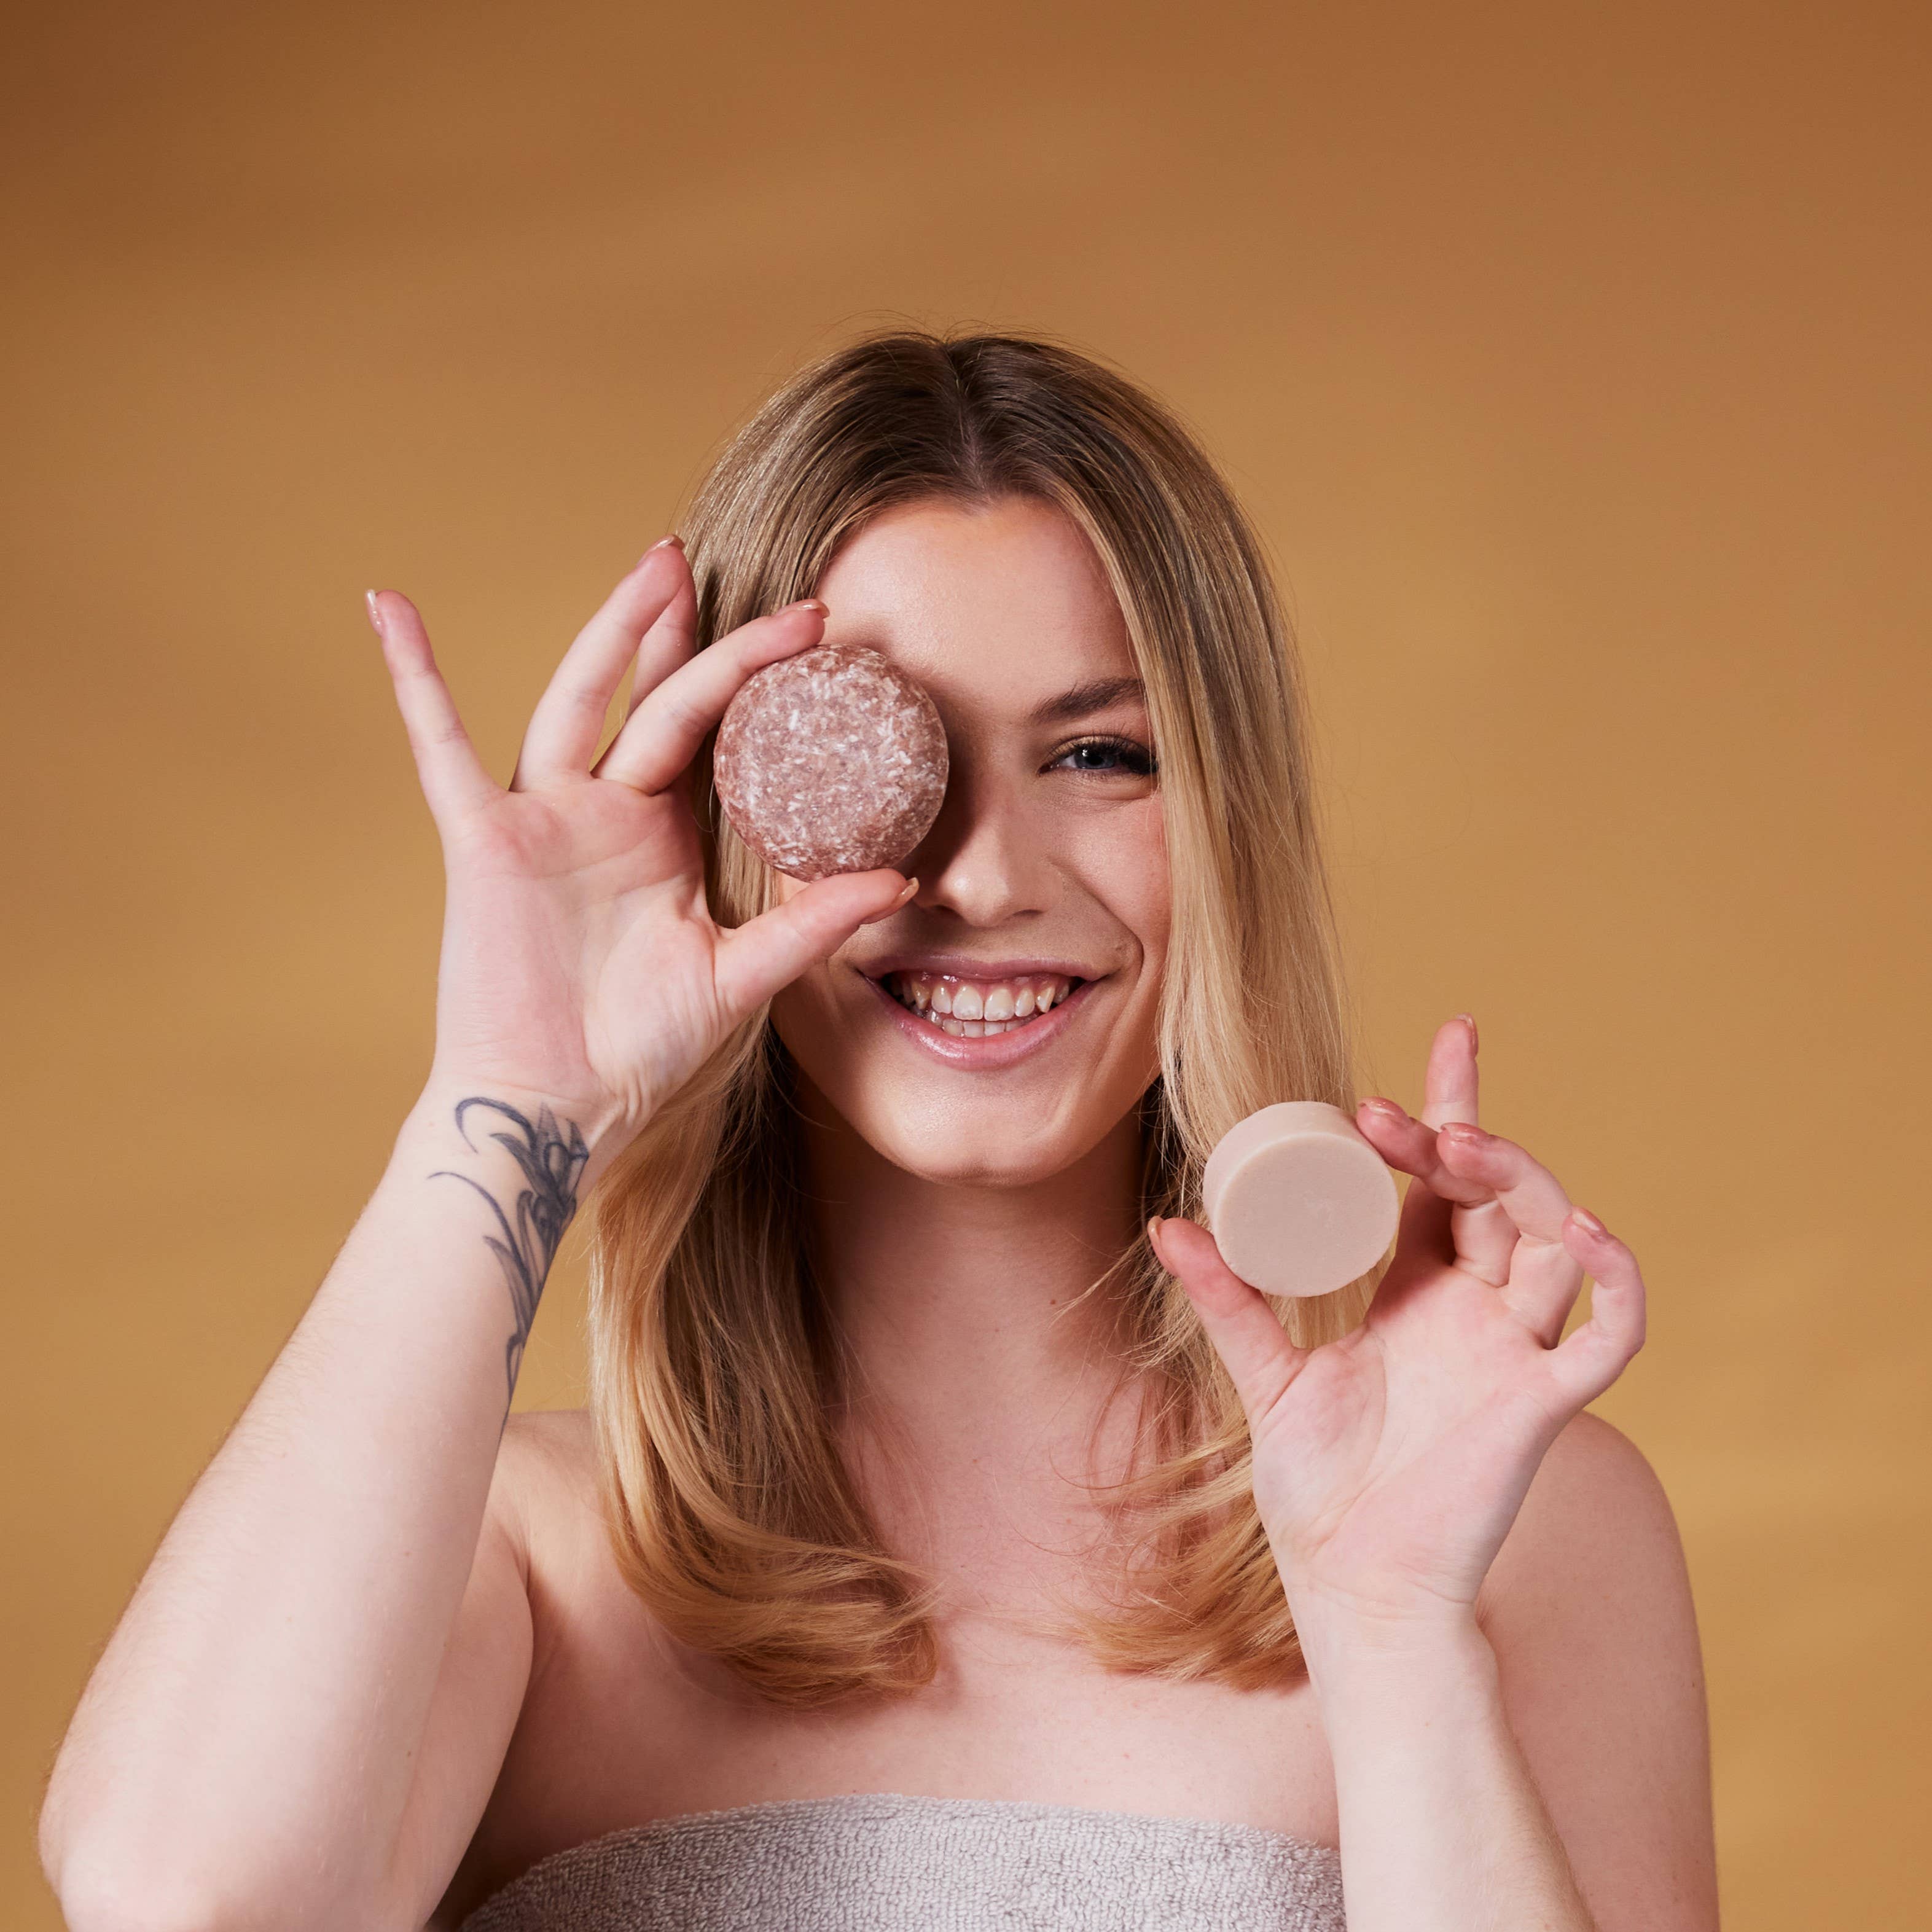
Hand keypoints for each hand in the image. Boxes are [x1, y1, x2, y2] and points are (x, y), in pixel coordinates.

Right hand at [368, 541, 914, 1154]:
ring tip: (656, 565)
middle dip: (683, 631)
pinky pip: (439, 747)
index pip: (708, 731)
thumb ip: (811, 925)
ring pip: (576, 702)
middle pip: (649, 698)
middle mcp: (602, 812)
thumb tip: (899, 883)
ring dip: (610, 631)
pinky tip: (389, 609)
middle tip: (718, 561)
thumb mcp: (739, 977)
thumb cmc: (637, 1050)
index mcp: (659, 835)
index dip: (750, 676)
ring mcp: (541, 818)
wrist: (557, 1108)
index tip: (811, 624)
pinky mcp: (483, 839)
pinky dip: (414, 678)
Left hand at [1149, 1016, 1645, 1649]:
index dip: (1453, 1108)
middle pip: (1497, 1196)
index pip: (1445, 1180)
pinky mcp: (1542, 1405)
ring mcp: (1514, 1353)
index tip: (1454, 1037)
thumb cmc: (1319, 1489)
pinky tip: (1582, 1234)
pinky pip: (1606, 1338)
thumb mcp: (1264, 1374)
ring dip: (1522, 1183)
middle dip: (1464, 1140)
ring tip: (1464, 1146)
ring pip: (1552, 1244)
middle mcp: (1474, 1311)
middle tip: (1396, 1116)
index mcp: (1416, 1291)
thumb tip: (1166, 1225)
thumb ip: (1227, 1300)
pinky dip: (1615, 1285)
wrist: (1352, 1586)